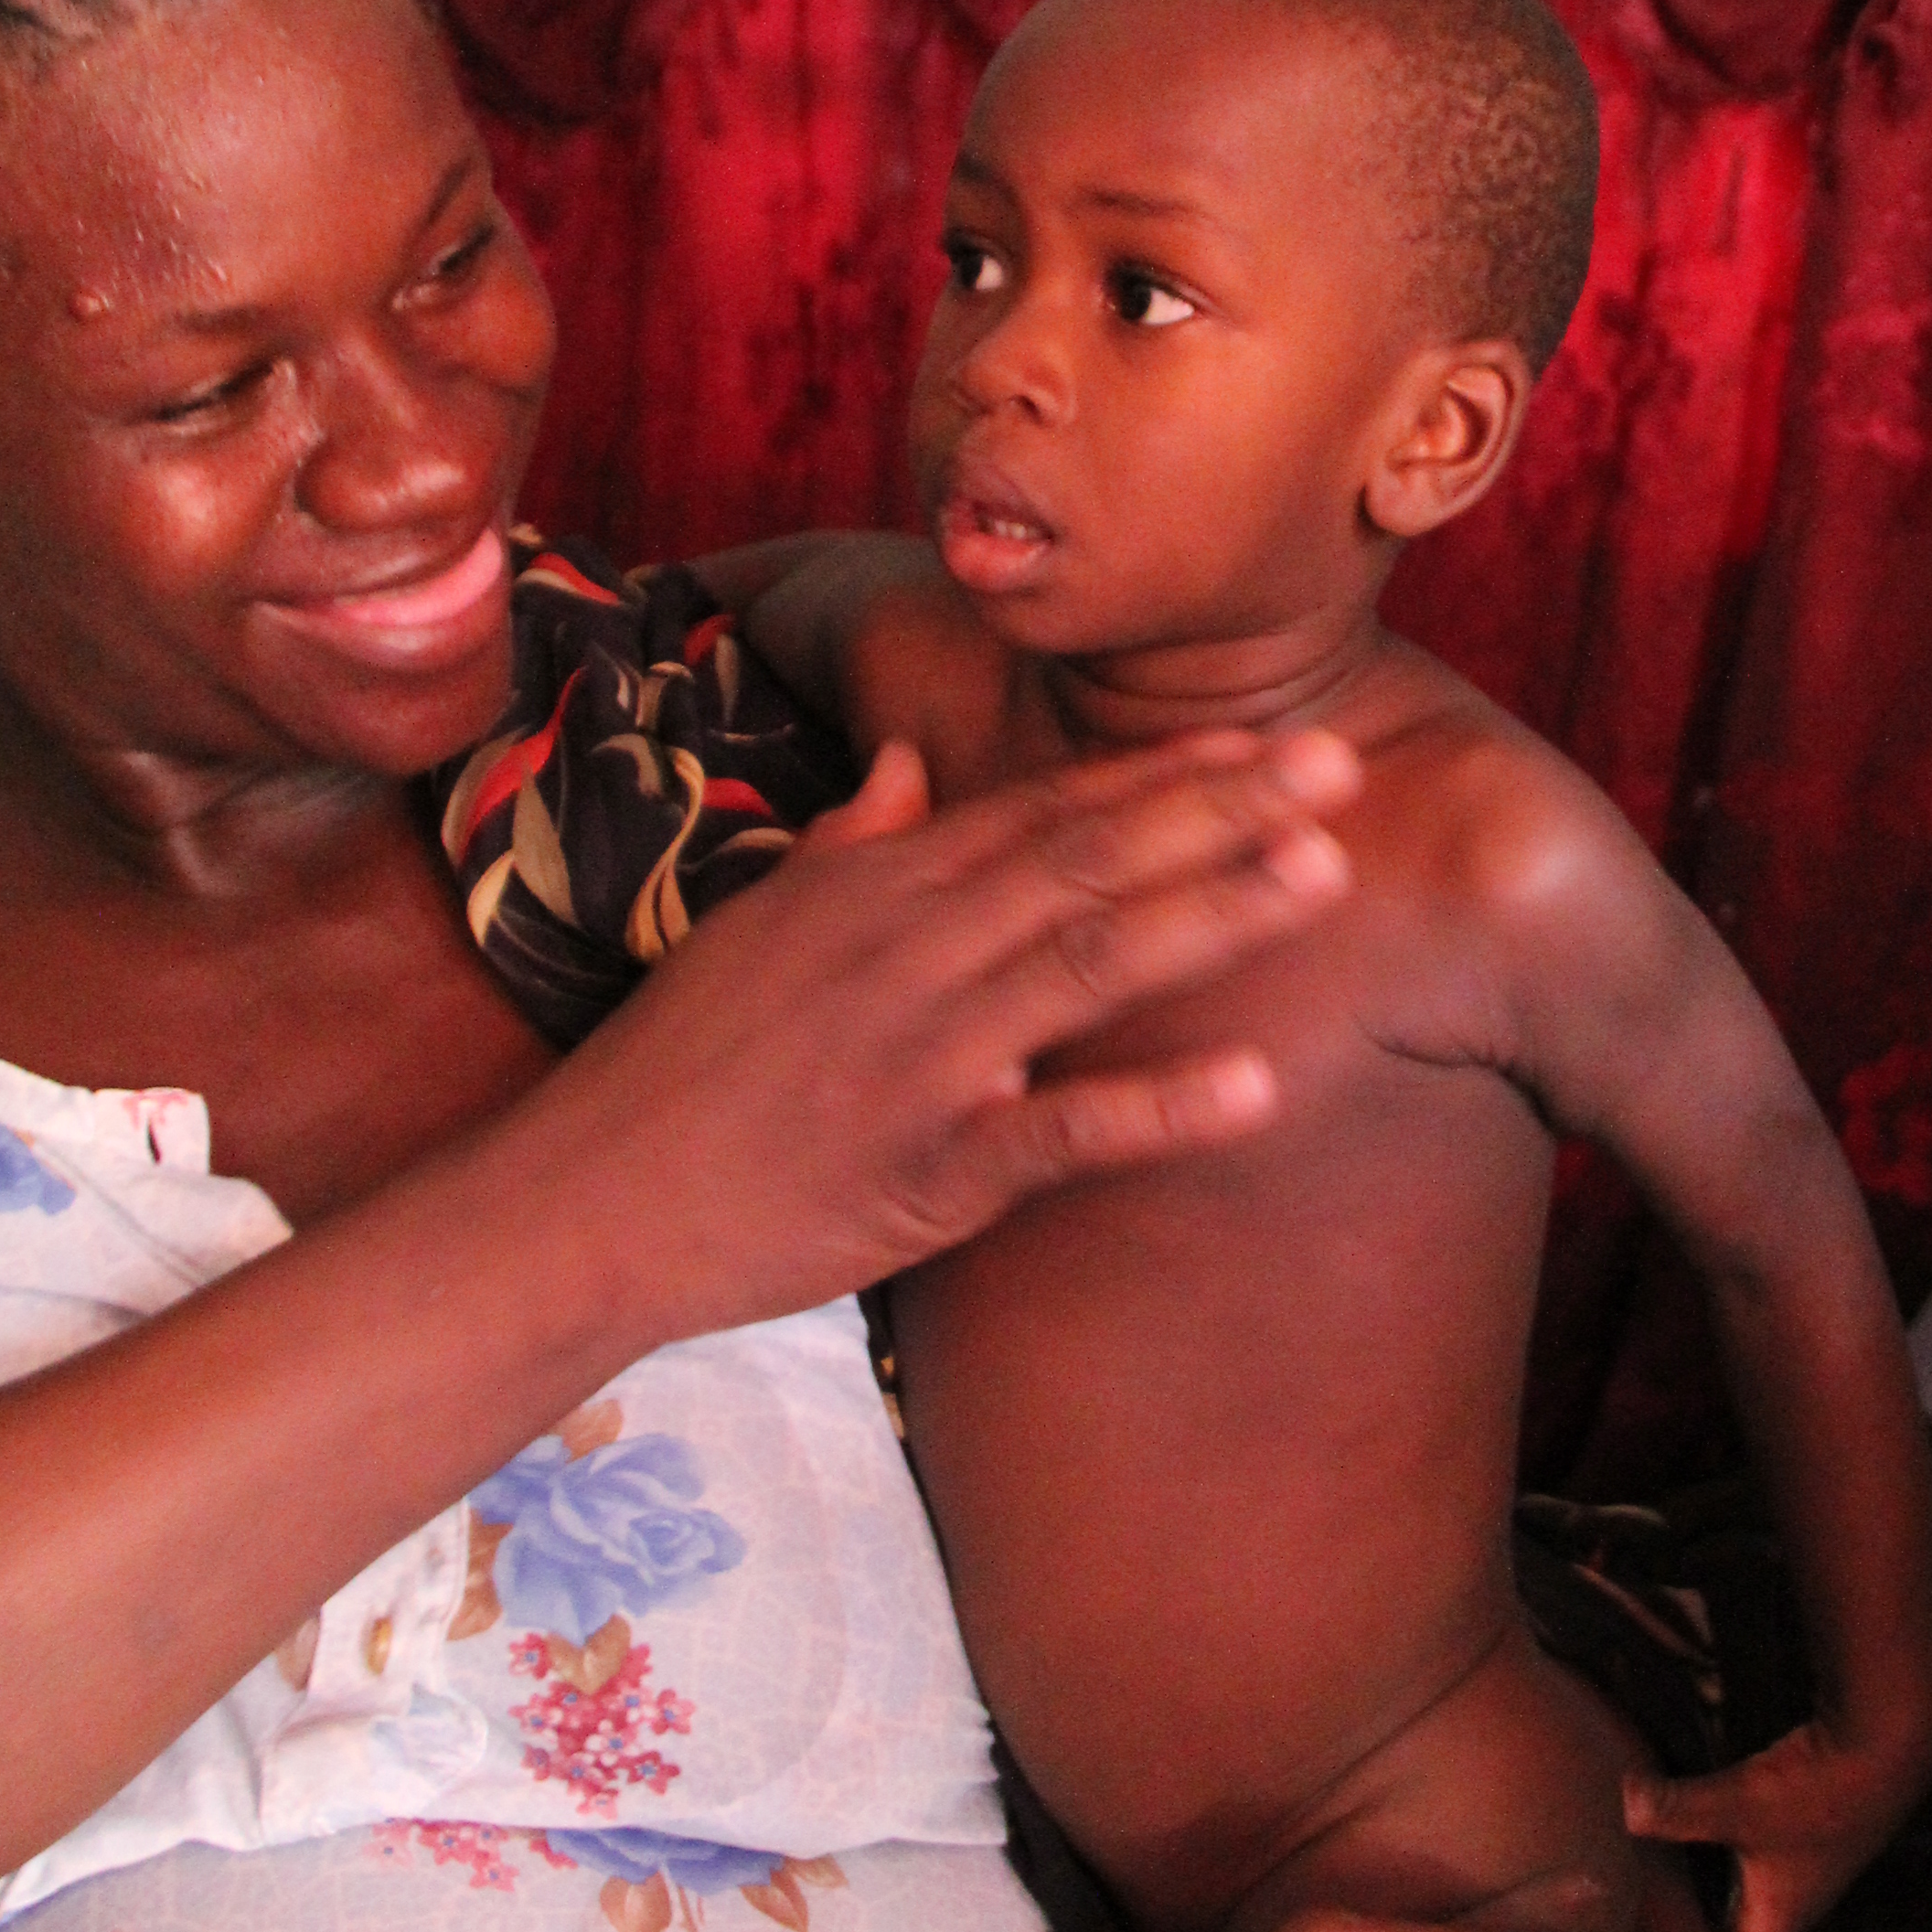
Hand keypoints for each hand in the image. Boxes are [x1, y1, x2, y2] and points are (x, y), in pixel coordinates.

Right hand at [570, 722, 1360, 1319]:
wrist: (589, 1197)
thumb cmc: (678, 1064)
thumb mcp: (756, 923)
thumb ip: (848, 843)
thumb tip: (907, 765)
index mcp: (881, 889)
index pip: (1046, 809)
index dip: (1162, 772)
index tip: (1264, 734)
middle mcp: (912, 949)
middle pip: (1089, 861)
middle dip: (1221, 809)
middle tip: (1342, 770)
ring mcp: (924, 1056)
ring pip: (1089, 964)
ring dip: (1213, 913)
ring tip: (1325, 874)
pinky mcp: (926, 1167)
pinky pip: (1061, 1132)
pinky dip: (1159, 1107)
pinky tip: (1257, 1088)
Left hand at [1622, 1709, 1931, 1931]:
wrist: (1887, 1744)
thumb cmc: (1822, 1787)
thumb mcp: (1743, 1802)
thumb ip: (1681, 1809)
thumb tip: (1622, 1805)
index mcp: (1781, 1920)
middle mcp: (1789, 1906)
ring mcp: (1793, 1872)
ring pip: (1744, 1926)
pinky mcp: (1789, 1837)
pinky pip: (1742, 1883)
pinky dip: (1715, 1898)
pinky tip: (1687, 1887)